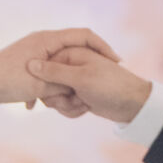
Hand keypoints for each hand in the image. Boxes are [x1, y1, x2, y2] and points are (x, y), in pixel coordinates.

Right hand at [23, 31, 153, 125]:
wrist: (132, 104)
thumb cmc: (110, 86)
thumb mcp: (81, 78)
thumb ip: (54, 72)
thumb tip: (30, 64)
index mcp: (71, 52)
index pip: (44, 66)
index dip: (46, 81)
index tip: (51, 91)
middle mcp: (70, 65)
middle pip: (46, 83)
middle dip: (57, 96)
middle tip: (73, 99)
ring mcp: (73, 81)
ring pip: (53, 96)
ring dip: (66, 105)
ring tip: (83, 104)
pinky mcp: (76, 94)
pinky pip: (62, 104)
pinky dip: (72, 109)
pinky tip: (85, 109)